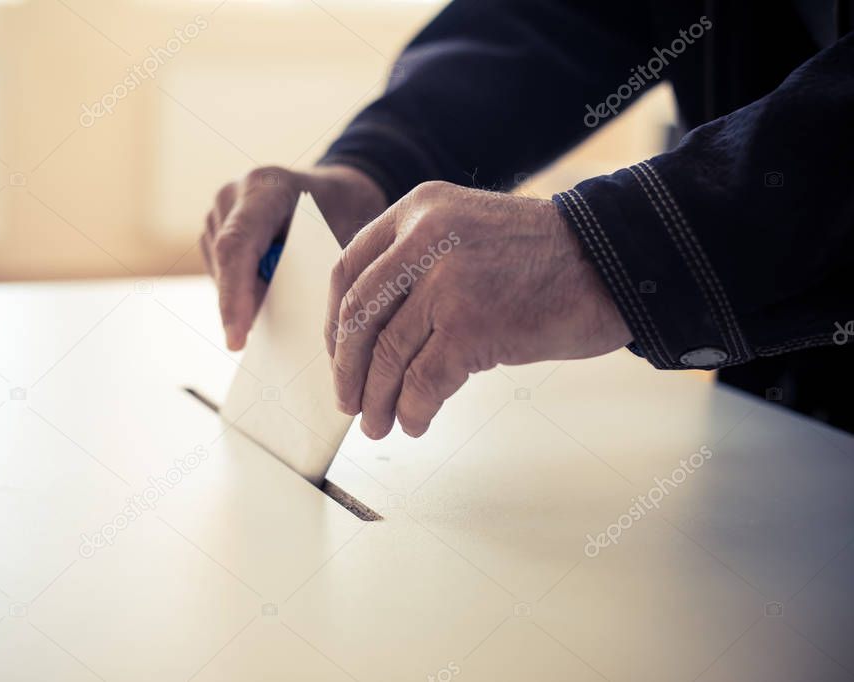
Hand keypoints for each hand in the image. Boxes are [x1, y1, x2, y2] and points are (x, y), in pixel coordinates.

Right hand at [202, 165, 386, 349]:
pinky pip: (221, 272)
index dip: (234, 295)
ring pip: (219, 272)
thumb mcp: (340, 235)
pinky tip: (270, 293)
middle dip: (243, 305)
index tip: (237, 340)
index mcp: (266, 187)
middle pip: (224, 263)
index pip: (236, 244)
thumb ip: (315, 269)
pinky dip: (242, 290)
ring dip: (244, 298)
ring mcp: (218, 210)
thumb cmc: (343, 213)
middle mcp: (233, 194)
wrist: (335, 191)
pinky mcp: (213, 228)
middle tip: (275, 338)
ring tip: (280, 305)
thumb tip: (302, 322)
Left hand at [324, 181, 631, 438]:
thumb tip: (370, 333)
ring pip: (387, 355)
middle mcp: (424, 237)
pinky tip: (417, 422)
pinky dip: (414, 410)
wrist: (613, 261)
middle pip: (360, 316)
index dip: (335, 322)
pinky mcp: (472, 325)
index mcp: (418, 209)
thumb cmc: (543, 258)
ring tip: (379, 424)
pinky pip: (424, 381)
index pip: (349, 269)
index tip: (338, 355)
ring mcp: (446, 281)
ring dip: (378, 400)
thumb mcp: (467, 233)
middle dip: (347, 369)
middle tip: (349, 402)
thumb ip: (418, 262)